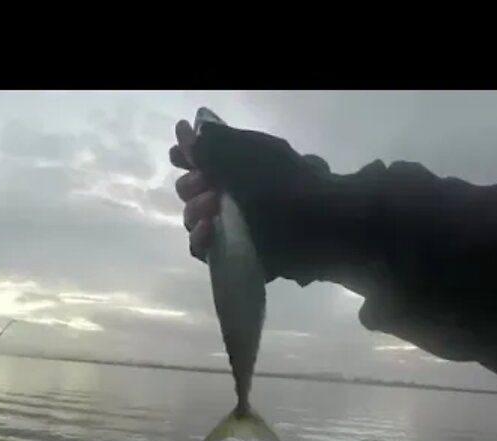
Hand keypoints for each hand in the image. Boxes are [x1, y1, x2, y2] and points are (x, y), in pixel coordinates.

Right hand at [169, 118, 331, 280]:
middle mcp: (237, 195)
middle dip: (191, 186)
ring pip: (195, 220)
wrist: (318, 226)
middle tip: (203, 185)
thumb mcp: (248, 155)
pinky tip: (208, 230)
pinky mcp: (237, 255)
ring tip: (211, 210)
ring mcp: (236, 227)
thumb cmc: (284, 185)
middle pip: (192, 191)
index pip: (203, 161)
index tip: (178, 157)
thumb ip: (214, 145)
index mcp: (242, 167)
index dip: (188, 159)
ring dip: (194, 212)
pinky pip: (206, 250)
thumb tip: (187, 130)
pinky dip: (201, 240)